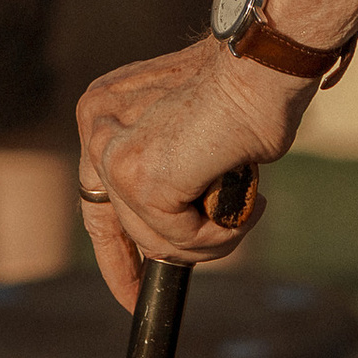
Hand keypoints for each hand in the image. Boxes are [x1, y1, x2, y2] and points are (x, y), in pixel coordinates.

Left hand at [76, 39, 307, 305]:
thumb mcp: (186, 129)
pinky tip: (248, 203)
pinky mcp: (136, 177)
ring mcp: (111, 151)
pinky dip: (220, 234)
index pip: (93, 197)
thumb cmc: (244, 88)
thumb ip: (163, 169)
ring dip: (209, 239)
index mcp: (102, 109)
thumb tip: (162, 235)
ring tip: (247, 207)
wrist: (263, 62)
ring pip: (157, 239)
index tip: (132, 295)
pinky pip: (180, 239)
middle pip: (122, 225)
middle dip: (168, 251)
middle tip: (212, 247)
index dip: (114, 253)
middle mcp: (94, 124)